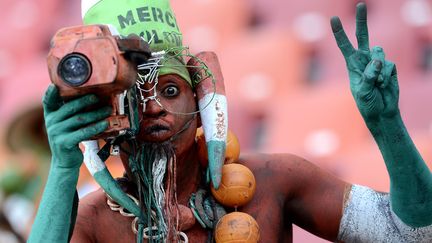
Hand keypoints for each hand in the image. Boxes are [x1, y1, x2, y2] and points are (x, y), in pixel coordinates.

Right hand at [42, 85, 110, 168]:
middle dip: (85, 101)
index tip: (54, 86)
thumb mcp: (65, 125)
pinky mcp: (64, 143)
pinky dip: (96, 127)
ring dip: (96, 113)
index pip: (48, 102)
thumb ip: (71, 113)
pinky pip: (83, 132)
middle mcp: (51, 123)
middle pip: (70, 108)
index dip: (50, 93)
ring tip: (108, 109)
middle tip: (98, 97)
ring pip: (80, 119)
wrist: (65, 162)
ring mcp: (57, 133)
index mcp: (50, 116)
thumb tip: (91, 97)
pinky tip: (105, 124)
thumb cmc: (69, 139)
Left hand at [331, 3, 398, 120]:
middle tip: (361, 5)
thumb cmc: (367, 103)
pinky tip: (384, 85)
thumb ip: (369, 75)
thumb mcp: (363, 91)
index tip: (333, 19)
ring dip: (379, 69)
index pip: (345, 45)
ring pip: (379, 52)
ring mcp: (377, 62)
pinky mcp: (389, 66)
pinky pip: (389, 64)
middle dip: (362, 20)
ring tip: (376, 84)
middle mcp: (364, 60)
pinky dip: (386, 75)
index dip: (339, 32)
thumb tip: (377, 60)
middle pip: (363, 36)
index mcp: (352, 65)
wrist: (381, 112)